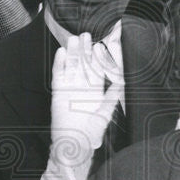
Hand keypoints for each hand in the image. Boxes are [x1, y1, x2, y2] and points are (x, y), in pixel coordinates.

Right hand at [50, 34, 120, 161]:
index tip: (100, 46)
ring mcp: (69, 88)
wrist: (74, 144)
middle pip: (83, 65)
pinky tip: (62, 52)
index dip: (98, 58)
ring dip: (73, 53)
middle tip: (87, 35)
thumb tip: (122, 82)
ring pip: (71, 66)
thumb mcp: (105, 113)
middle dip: (85, 50)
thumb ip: (112, 96)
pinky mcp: (58, 92)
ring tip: (75, 39)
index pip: (97, 70)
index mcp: (94, 91)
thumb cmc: (91, 133)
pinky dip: (60, 64)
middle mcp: (81, 87)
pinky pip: (58, 74)